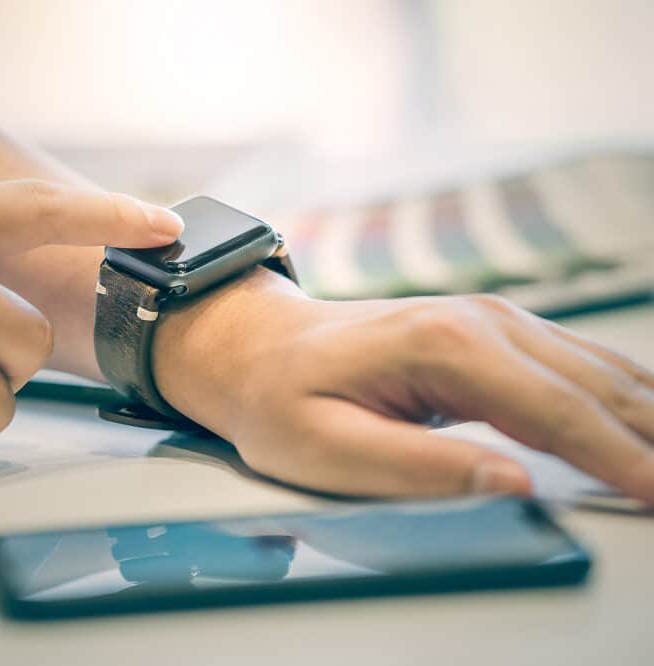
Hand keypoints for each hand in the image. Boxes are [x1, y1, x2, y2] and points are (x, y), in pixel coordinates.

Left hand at [154, 269, 653, 501]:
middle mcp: (479, 320)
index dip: (623, 460)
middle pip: (595, 387)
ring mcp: (489, 319)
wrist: (257, 347)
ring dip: (646, 417)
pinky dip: (619, 397)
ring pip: (597, 370)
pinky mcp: (490, 331)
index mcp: (443, 346)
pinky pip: (576, 364)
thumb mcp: (326, 448)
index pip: (557, 411)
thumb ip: (420, 468)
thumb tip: (515, 483)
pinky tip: (643, 424)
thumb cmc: (281, 399)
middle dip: (651, 440)